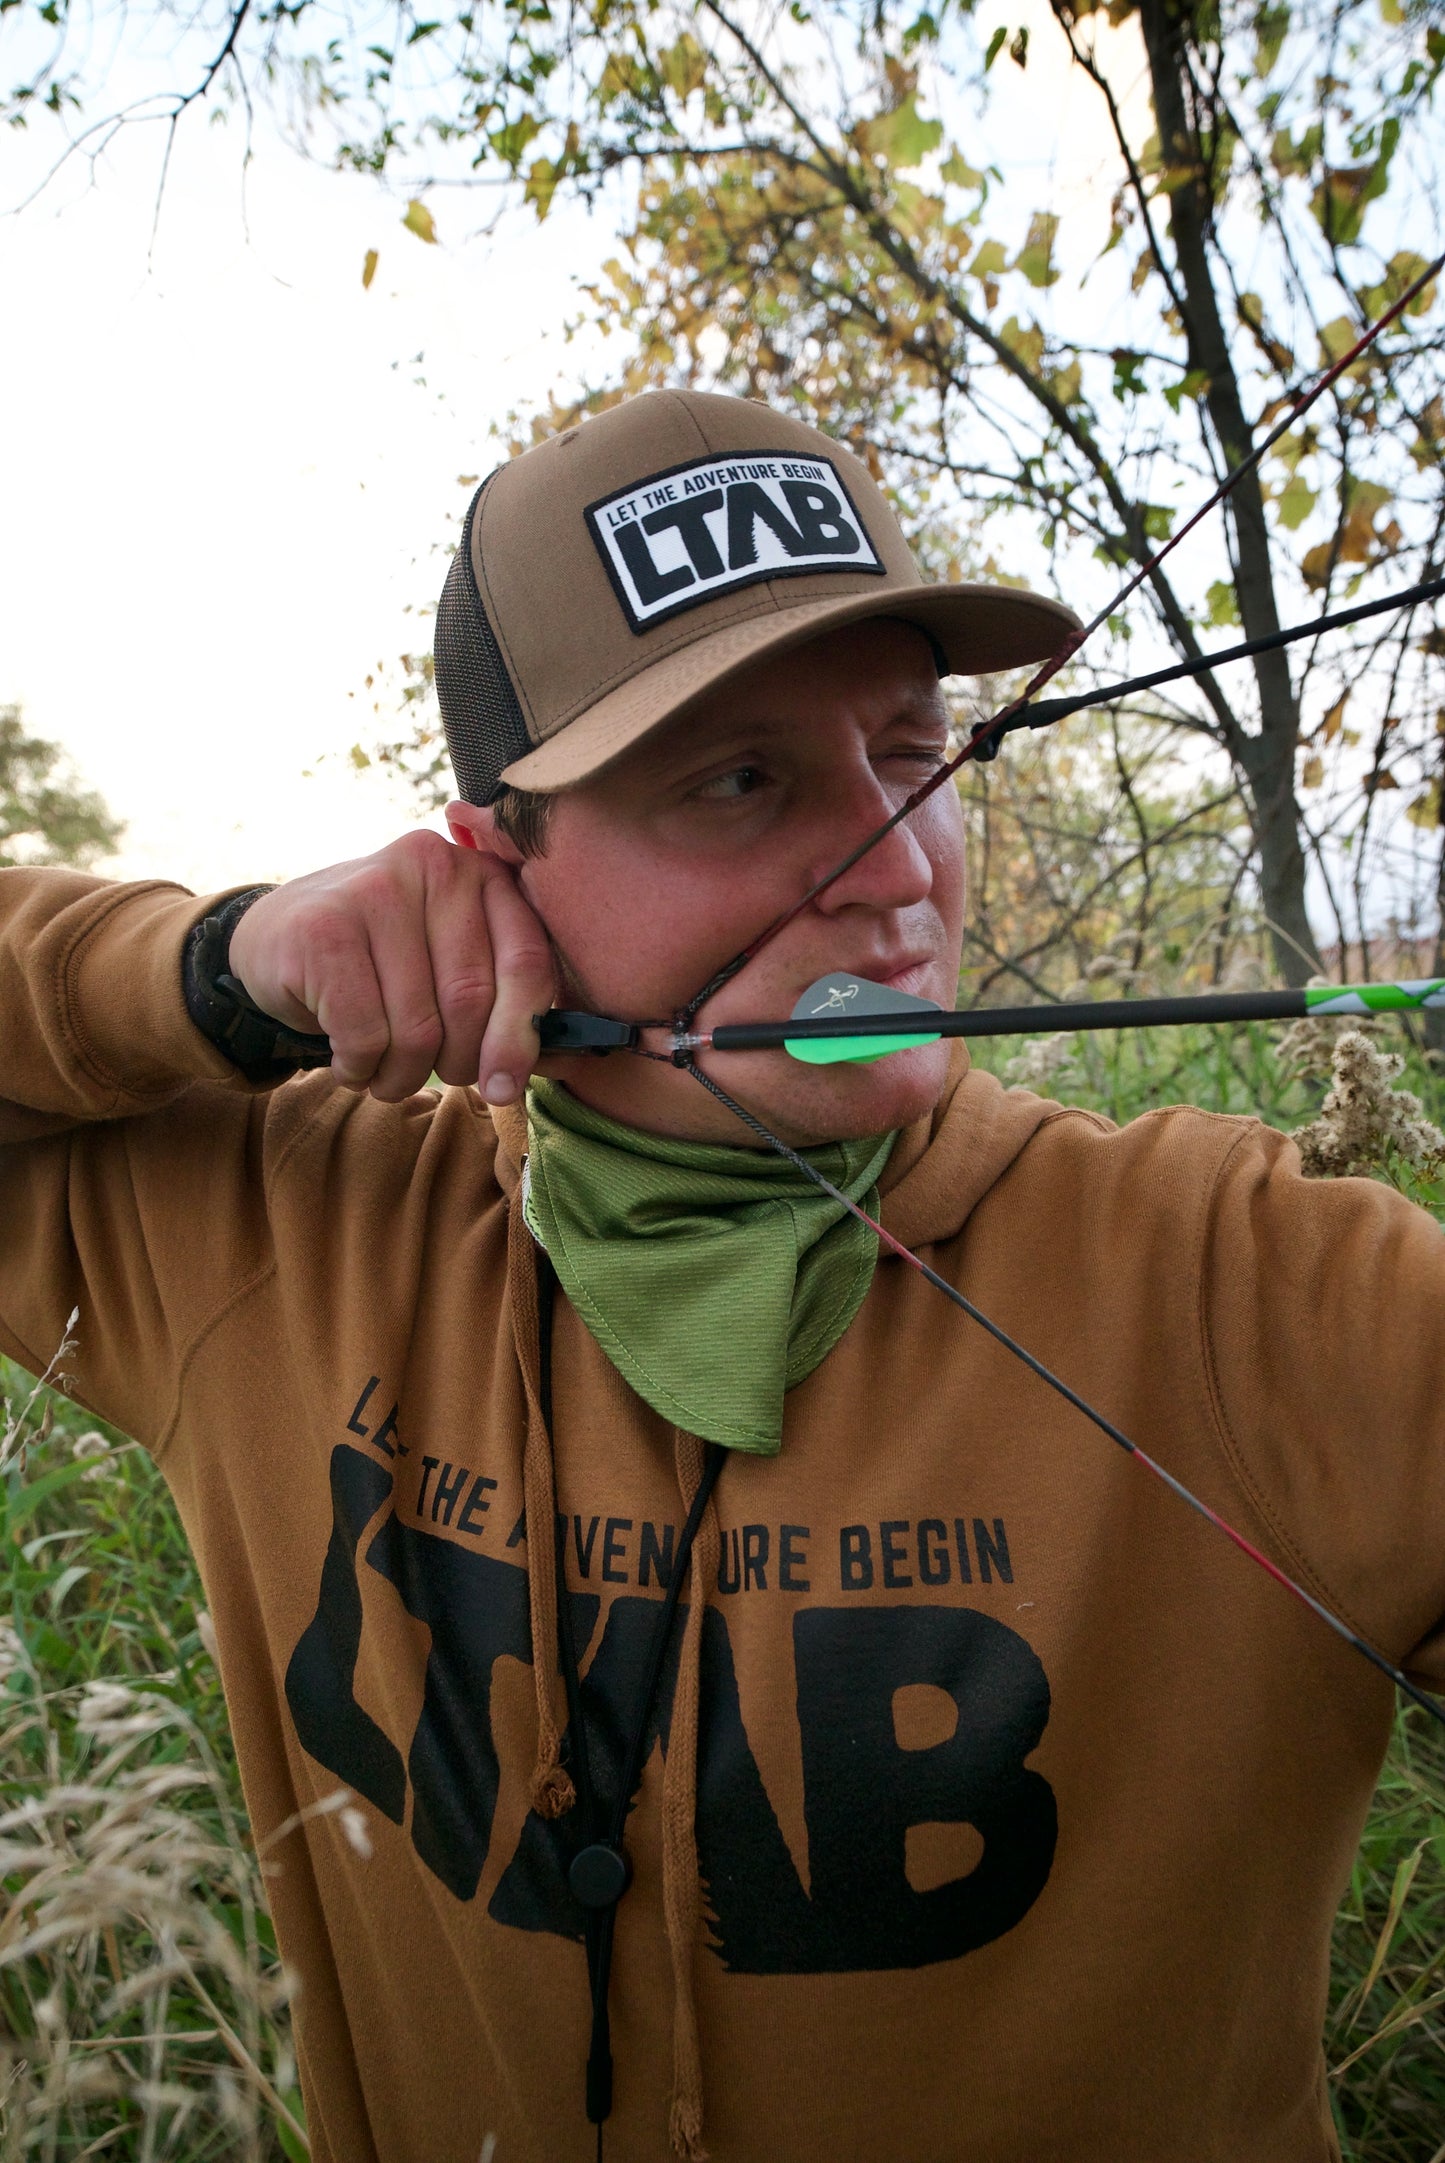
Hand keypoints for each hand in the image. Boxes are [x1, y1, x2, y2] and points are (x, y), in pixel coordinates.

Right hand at [225, 830, 555, 1102]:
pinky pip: (365, 1035)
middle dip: (457, 1064)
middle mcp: (435, 866)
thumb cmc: (382, 964)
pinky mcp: (322, 929)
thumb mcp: (451, 964)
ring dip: (401, 1076)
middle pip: (471, 1002)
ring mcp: (374, 889)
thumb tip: (568, 1060)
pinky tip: (349, 1061)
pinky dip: (359, 1068)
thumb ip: (508, 1002)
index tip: (507, 1088)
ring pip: (418, 1029)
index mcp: (482, 874)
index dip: (521, 1037)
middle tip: (434, 1077)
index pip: (526, 961)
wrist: (275, 939)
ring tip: (384, 1074)